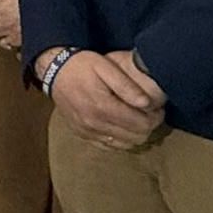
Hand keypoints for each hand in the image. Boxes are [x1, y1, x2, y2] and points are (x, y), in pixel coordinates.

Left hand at [0, 0, 20, 49]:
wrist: (49, 9)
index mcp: (0, 11)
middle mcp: (5, 25)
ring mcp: (15, 34)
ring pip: (1, 40)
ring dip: (1, 35)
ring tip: (4, 30)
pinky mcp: (25, 41)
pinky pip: (13, 46)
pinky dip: (12, 44)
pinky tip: (14, 42)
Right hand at [46, 49, 164, 148]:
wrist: (54, 72)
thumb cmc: (81, 66)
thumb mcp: (105, 66)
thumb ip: (126, 86)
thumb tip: (147, 103)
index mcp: (102, 107)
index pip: (140, 124)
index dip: (155, 118)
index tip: (158, 109)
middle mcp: (94, 124)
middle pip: (135, 137)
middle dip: (148, 127)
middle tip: (149, 114)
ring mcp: (87, 131)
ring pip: (124, 145)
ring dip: (136, 135)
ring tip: (137, 119)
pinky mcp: (82, 134)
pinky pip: (108, 146)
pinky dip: (120, 140)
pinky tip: (122, 126)